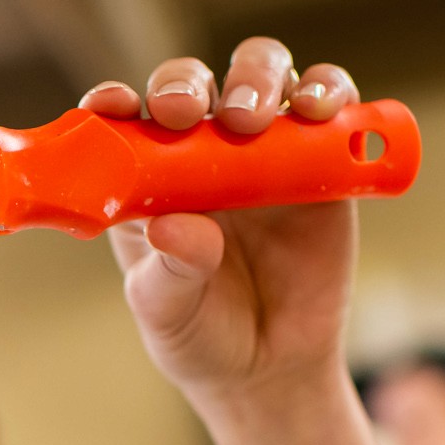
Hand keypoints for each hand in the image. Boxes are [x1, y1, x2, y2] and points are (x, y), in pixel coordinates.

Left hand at [81, 37, 358, 410]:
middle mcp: (202, 151)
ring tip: (253, 118)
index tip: (113, 106)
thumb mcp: (170, 313)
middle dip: (186, 84)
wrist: (270, 369)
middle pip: (194, 84)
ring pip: (262, 76)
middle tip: (186, 111)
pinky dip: (328, 92)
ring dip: (256, 78)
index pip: (125, 122)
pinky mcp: (322, 159)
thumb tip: (175, 225)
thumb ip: (172, 270)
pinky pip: (331, 108)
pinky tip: (320, 110)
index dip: (116, 102)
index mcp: (147, 179)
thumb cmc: (200, 334)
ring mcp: (263, 149)